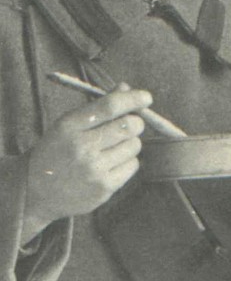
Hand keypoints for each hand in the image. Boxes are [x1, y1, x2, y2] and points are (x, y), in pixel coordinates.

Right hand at [23, 84, 149, 241]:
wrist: (34, 192)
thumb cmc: (57, 151)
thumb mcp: (68, 125)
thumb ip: (98, 106)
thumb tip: (126, 88)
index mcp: (69, 126)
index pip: (110, 106)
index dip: (133, 99)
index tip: (146, 97)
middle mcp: (81, 147)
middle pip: (129, 125)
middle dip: (136, 122)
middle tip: (129, 125)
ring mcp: (93, 169)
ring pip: (134, 145)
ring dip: (130, 143)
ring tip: (112, 148)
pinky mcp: (103, 187)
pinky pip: (133, 165)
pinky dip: (128, 161)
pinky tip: (110, 164)